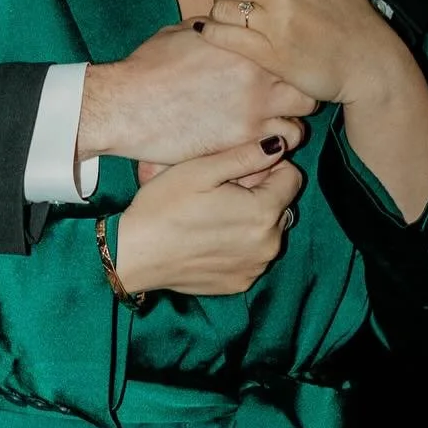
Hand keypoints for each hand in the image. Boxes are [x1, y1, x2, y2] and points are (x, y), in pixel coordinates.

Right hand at [79, 22, 316, 165]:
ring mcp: (256, 106)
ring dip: (292, 115)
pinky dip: (276, 142)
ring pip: (304, 112)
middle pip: (306, 79)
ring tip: (273, 120)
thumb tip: (228, 26)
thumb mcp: (183, 32)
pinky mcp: (245, 139)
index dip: (288, 56)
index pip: (290, 44)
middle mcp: (258, 71)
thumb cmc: (148, 67)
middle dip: (300, 85)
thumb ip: (217, 29)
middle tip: (282, 94)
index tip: (279, 66)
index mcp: (245, 41)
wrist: (126, 104)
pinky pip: (283, 143)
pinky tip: (259, 141)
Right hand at [115, 133, 303, 296]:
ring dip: (250, 221)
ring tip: (212, 217)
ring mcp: (256, 267)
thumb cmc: (164, 206)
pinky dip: (239, 245)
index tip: (238, 171)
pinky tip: (209, 239)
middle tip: (220, 193)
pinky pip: (252, 256)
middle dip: (260, 194)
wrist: (134, 254)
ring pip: (268, 231)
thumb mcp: (201, 170)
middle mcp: (270, 244)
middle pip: (281, 205)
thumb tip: (278, 144)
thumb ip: (246, 156)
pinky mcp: (240, 283)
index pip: (293, 177)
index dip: (268, 167)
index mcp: (264, 212)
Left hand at [194, 0, 409, 108]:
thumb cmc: (352, 16)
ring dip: (220, 17)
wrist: (369, 61)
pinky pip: (223, 36)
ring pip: (222, 10)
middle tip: (235, 12)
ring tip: (230, 25)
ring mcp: (273, 22)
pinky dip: (213, 33)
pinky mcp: (268, 52)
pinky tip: (216, 35)